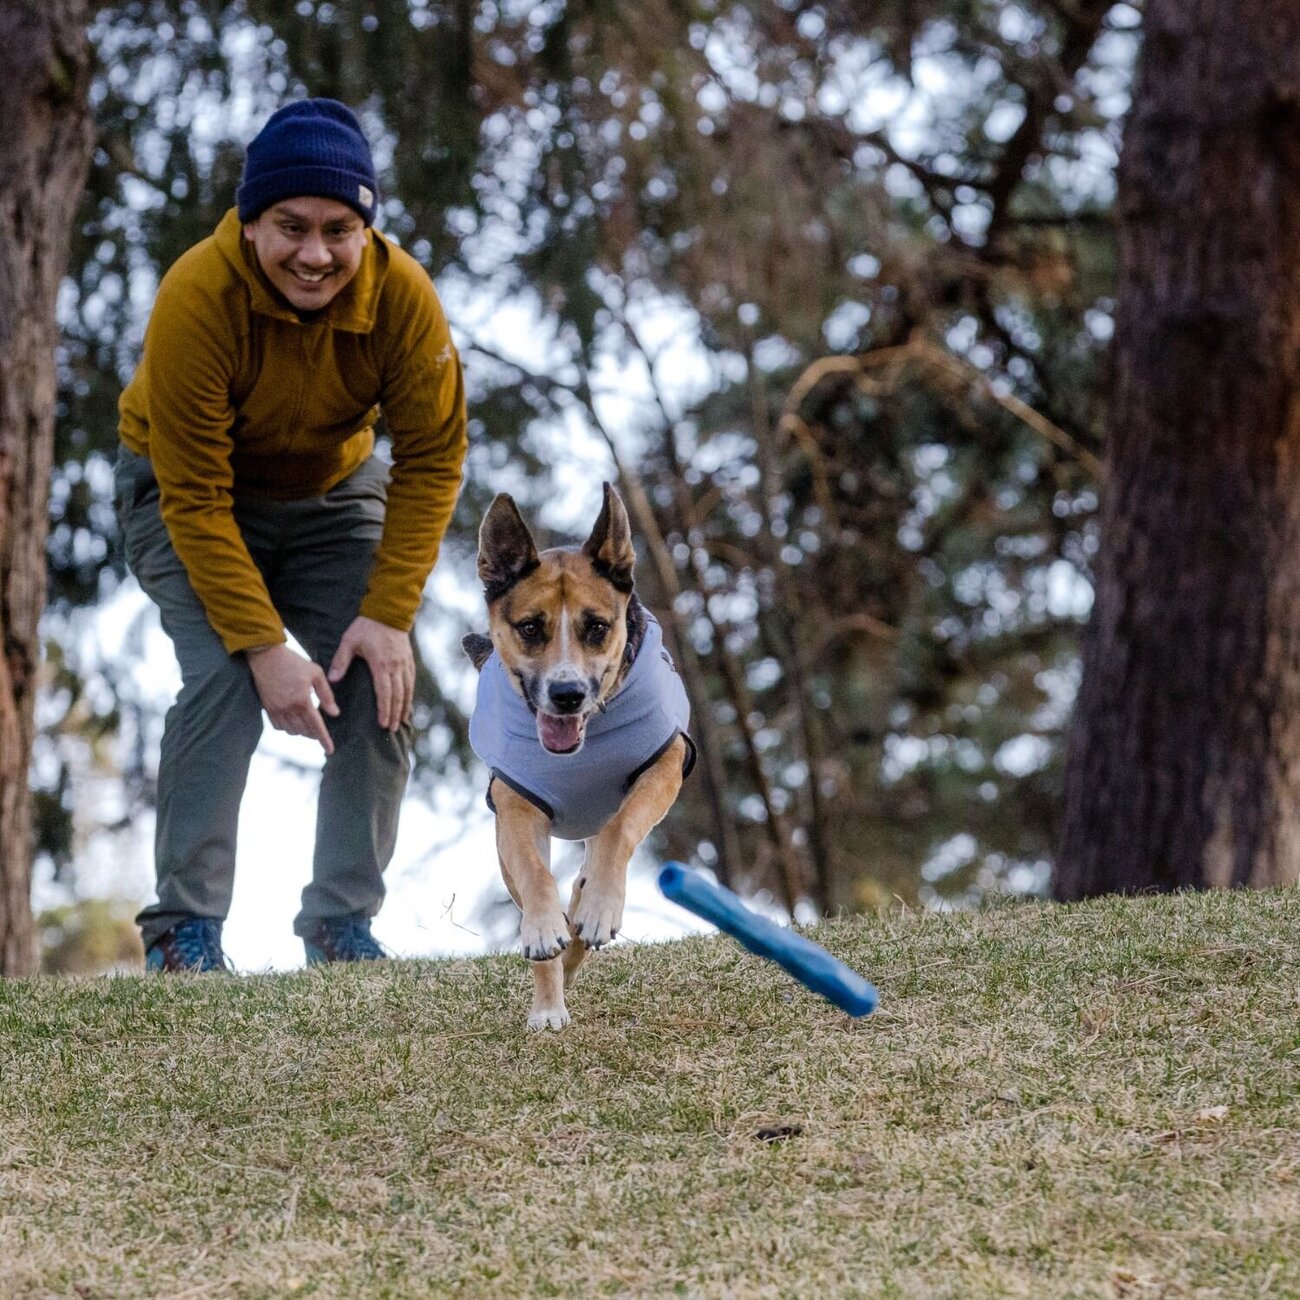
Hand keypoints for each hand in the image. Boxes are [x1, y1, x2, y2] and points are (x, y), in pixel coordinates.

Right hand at [246, 643, 339, 754]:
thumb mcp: (316, 673)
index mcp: (303, 701)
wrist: (266, 656)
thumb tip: (334, 713)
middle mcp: (288, 709)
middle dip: (314, 734)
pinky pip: (278, 726)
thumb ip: (326, 695)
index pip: (316, 726)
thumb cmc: (294, 662)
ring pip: (291, 731)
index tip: (330, 750)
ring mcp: (276, 710)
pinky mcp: (267, 708)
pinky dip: (288, 727)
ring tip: (308, 724)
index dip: (324, 740)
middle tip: (320, 731)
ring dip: (301, 731)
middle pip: (304, 731)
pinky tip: (293, 720)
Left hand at [328, 615, 414, 731]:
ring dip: (404, 707)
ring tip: (401, 722)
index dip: (384, 710)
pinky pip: (411, 681)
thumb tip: (332, 680)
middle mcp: (396, 667)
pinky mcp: (409, 660)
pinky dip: (410, 695)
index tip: (383, 724)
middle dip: (394, 714)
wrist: (388, 612)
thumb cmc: (366, 627)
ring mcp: (404, 664)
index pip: (384, 693)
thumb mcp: (349, 641)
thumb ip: (341, 661)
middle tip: (391, 729)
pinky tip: (407, 703)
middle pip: (397, 695)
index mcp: (381, 664)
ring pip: (407, 690)